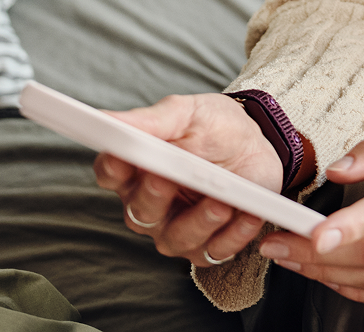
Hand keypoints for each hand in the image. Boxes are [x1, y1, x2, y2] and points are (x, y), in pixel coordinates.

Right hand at [91, 92, 277, 267]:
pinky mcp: (210, 244)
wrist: (255, 143)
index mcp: (136, 169)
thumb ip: (151, 120)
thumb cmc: (214, 127)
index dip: (113, 167)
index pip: (111, 173)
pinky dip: (234, 236)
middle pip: (139, 211)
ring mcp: (177, 229)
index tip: (120, 154)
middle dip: (153, 196)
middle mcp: (149, 205)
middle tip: (166, 178)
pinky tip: (248, 215)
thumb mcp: (187, 114)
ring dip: (198, 223)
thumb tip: (108, 119)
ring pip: (175, 239)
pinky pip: (216, 250)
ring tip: (220, 203)